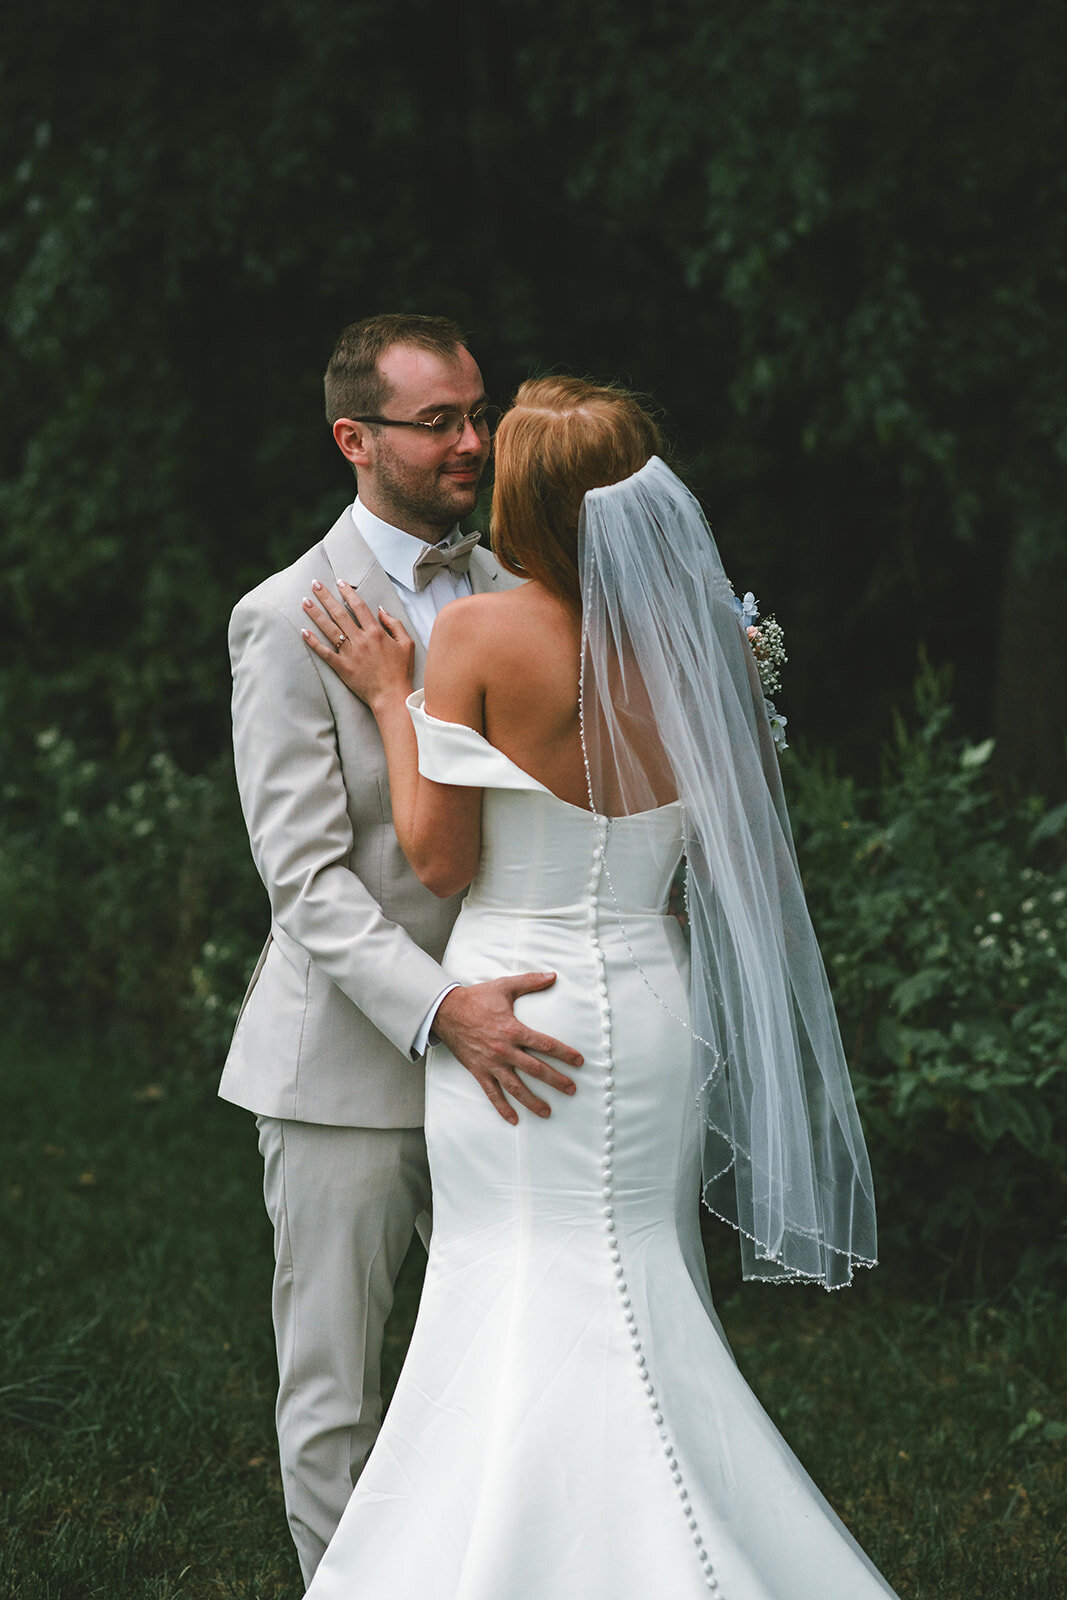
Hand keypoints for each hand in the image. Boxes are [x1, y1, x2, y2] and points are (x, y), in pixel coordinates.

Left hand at [302, 580, 414, 708]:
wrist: (391, 696)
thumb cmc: (401, 671)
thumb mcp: (406, 644)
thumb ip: (394, 625)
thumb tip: (381, 611)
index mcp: (375, 632)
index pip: (358, 606)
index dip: (347, 592)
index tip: (339, 582)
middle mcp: (360, 640)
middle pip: (339, 613)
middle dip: (325, 597)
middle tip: (314, 584)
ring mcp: (349, 653)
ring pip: (329, 629)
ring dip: (315, 614)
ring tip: (304, 602)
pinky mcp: (342, 667)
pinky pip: (324, 652)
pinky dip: (313, 642)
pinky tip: (304, 631)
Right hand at [433, 973, 582, 1124]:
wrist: (446, 1011)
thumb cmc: (477, 998)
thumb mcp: (504, 986)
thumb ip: (530, 982)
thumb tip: (553, 976)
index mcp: (513, 1030)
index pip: (545, 1044)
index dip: (564, 1053)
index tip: (579, 1061)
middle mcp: (504, 1050)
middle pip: (535, 1069)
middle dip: (556, 1081)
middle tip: (572, 1090)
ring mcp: (491, 1063)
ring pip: (515, 1087)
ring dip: (533, 1101)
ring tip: (547, 1112)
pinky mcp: (478, 1071)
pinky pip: (492, 1093)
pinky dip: (503, 1108)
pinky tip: (514, 1119)